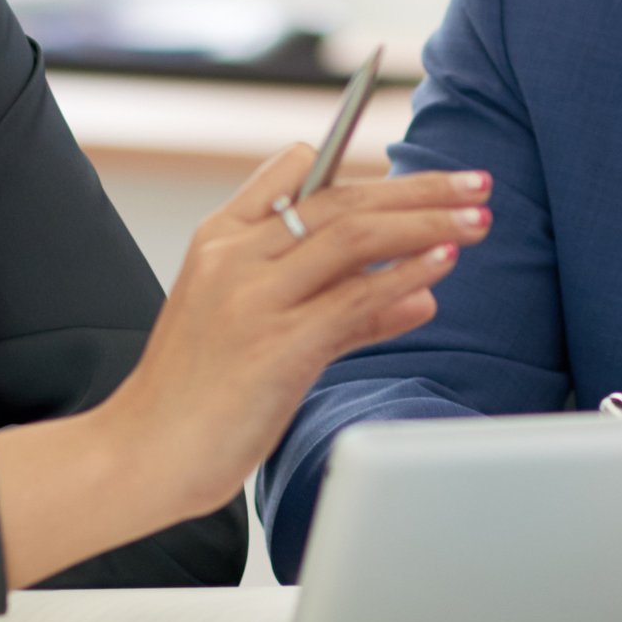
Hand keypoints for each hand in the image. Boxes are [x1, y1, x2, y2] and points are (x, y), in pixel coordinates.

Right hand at [104, 147, 493, 519]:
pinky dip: (405, 275)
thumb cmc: (199, 396)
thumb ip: (343, 304)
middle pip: (341, 198)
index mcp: (220, 238)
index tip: (418, 177)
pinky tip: (443, 264)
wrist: (142, 456)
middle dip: (418, 188)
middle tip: (476, 184)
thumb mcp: (262, 331)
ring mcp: (253, 299)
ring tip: (479, 219)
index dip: (361, 165)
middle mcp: (235, 257)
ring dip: (426, 223)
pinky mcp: (274, 346)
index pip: (294, 170)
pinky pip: (352, 297)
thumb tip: (424, 287)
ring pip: (354, 236)